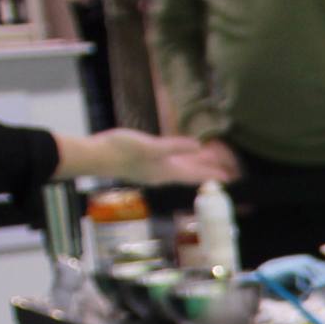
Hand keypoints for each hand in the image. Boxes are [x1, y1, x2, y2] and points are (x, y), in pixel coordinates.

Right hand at [74, 129, 234, 185]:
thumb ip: (174, 147)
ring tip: (208, 163)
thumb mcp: (150, 146)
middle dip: (208, 172)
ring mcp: (152, 170)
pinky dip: (179, 159)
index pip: (197, 175)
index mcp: (167, 172)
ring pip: (181, 169)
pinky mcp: (143, 163)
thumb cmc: (120, 151)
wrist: (93, 156)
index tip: (231, 178)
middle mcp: (162, 174)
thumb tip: (198, 145)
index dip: (214, 175)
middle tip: (226, 173)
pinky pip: (169, 163)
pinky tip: (179, 157)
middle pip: (191, 174)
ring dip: (195, 166)